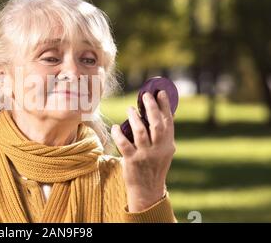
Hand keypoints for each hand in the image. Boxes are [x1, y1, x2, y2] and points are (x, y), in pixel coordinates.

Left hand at [111, 91, 175, 211]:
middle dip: (151, 107)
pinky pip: (123, 143)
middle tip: (145, 95)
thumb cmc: (153, 167)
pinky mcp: (132, 160)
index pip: (168, 122)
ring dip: (134, 118)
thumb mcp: (164, 152)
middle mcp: (158, 149)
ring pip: (140, 131)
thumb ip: (162, 135)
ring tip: (130, 108)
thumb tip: (160, 113)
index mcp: (168, 145)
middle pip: (156, 124)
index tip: (161, 92)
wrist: (147, 190)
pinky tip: (116, 127)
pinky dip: (118, 133)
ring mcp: (145, 155)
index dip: (165, 106)